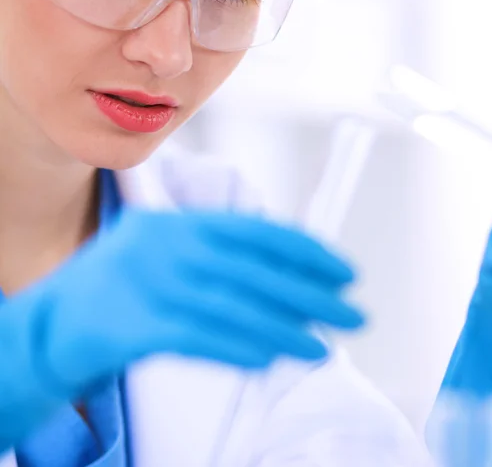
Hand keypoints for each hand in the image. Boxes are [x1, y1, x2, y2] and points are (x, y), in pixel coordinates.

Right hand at [5, 208, 363, 401]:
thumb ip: (217, 257)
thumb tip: (289, 279)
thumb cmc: (119, 289)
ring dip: (284, 330)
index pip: (255, 232)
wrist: (46, 325)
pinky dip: (238, 348)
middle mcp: (164, 245)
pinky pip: (198, 338)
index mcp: (177, 223)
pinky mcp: (131, 326)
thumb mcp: (164, 254)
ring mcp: (146, 283)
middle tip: (355, 314)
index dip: (305, 252)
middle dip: (310, 294)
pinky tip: (271, 358)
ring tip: (324, 347)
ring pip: (233, 307)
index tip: (343, 272)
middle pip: (253, 271)